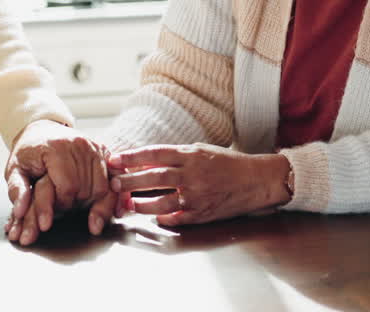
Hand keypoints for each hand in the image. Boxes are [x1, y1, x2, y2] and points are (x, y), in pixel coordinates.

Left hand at [3, 119, 114, 244]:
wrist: (42, 131)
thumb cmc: (28, 153)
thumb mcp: (15, 169)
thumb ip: (16, 189)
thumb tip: (19, 211)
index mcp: (56, 147)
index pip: (67, 188)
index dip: (60, 205)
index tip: (50, 211)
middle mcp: (80, 145)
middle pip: (85, 190)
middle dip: (73, 205)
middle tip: (60, 208)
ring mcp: (94, 147)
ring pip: (102, 189)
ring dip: (90, 203)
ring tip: (74, 204)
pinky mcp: (104, 151)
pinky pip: (113, 181)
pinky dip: (108, 197)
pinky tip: (103, 208)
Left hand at [108, 144, 290, 226]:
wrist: (256, 181)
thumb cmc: (226, 163)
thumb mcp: (199, 151)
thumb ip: (174, 157)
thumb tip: (144, 162)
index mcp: (190, 155)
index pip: (154, 154)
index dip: (132, 157)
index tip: (115, 160)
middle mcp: (192, 175)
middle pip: (154, 178)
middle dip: (130, 181)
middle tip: (114, 183)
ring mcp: (197, 196)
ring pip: (161, 202)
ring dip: (141, 204)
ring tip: (128, 203)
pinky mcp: (202, 214)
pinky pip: (175, 218)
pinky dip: (161, 217)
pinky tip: (152, 215)